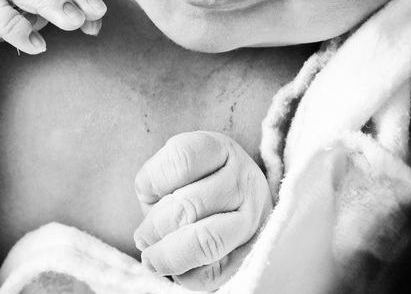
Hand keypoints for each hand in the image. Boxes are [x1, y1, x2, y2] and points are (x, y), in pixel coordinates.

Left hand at [134, 131, 272, 290]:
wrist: (237, 201)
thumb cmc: (194, 184)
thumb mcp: (175, 170)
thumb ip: (157, 188)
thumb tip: (147, 238)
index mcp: (222, 149)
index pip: (181, 160)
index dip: (153, 181)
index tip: (148, 193)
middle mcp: (244, 180)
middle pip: (187, 206)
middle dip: (154, 227)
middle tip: (144, 235)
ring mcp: (253, 218)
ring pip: (204, 242)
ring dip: (166, 255)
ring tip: (154, 256)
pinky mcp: (250, 254)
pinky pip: (210, 274)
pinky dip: (184, 274)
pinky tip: (182, 263)